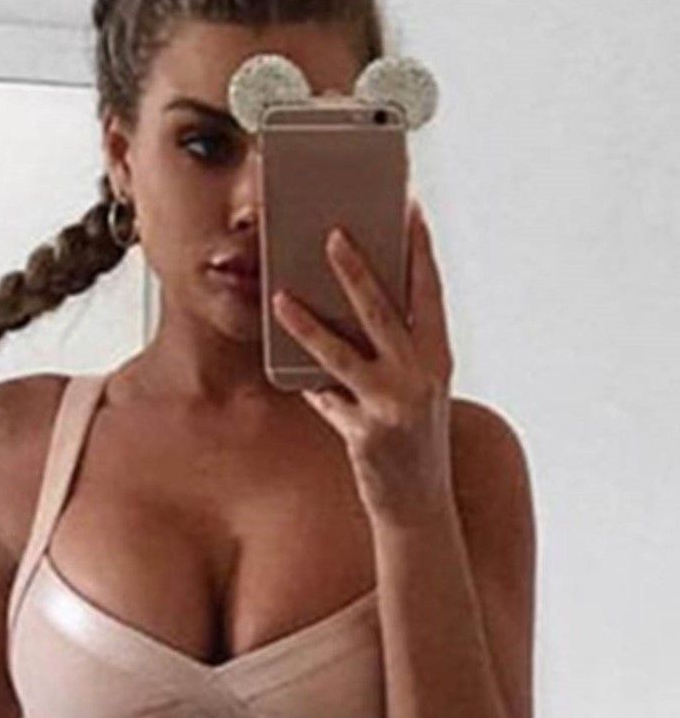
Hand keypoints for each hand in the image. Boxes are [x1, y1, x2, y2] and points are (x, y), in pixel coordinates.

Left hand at [272, 200, 454, 525]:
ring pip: (341, 353)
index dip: (419, 251)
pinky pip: (324, 399)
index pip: (430, 294)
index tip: (409, 209)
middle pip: (382, 312)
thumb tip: (356, 308)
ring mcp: (391, 406)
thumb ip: (398, 354)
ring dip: (306, 323)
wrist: (420, 507)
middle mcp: (420, 378)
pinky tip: (291, 373)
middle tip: (331, 233)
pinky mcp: (363, 434)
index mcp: (438, 360)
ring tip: (279, 297)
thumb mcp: (420, 393)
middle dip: (355, 269)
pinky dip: (310, 387)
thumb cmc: (417, 443)